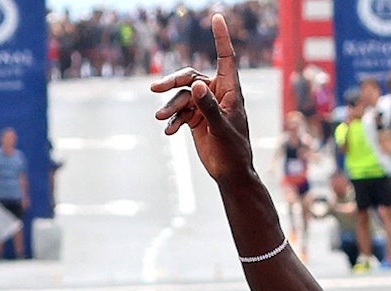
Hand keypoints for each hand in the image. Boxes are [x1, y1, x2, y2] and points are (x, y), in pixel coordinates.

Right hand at [154, 14, 254, 181]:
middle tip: (155, 88)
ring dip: (170, 106)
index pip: (226, 58)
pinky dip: (173, 120)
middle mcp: (217, 94)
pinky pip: (179, 112)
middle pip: (190, 77)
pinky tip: (169, 131)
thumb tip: (197, 85)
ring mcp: (205, 105)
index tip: (217, 17)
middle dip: (172, 82)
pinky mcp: (195, 118)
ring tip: (162, 119)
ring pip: (182, 96)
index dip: (221, 37)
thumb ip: (209, 107)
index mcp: (230, 90)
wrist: (229, 173)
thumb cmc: (234, 150)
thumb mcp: (222, 128)